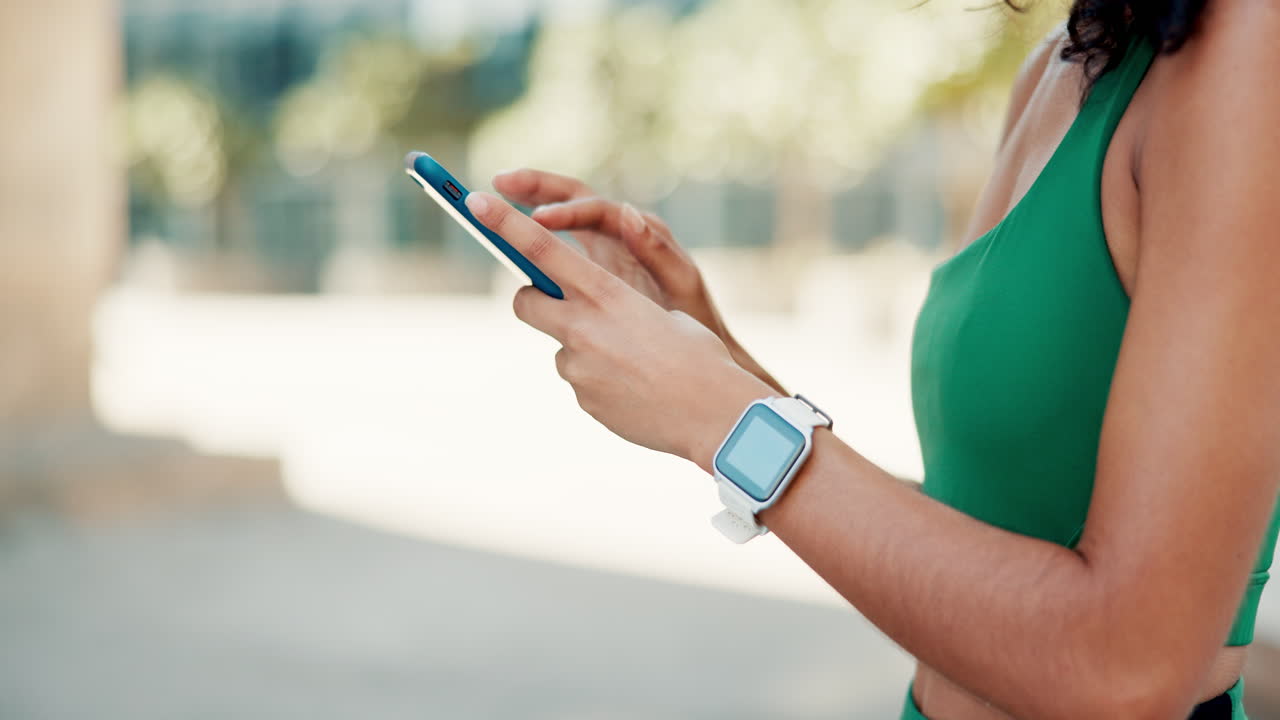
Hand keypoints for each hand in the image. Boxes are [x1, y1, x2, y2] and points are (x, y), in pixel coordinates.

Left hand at [465, 190, 772, 470]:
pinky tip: (637, 388)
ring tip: (632, 362)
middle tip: (558, 305)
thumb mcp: (660, 313)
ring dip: (583, 348)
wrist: (715, 416)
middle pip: (526, 302)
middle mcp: (584, 328)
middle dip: (534, 299)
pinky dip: (601, 379)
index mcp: (608, 294)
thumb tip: (592, 315)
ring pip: (561, 346)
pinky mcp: (584, 399)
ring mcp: (579, 368)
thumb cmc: (700, 355)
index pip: (543, 251)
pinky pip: (581, 380)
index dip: (504, 225)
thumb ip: (617, 306)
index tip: (476, 203)